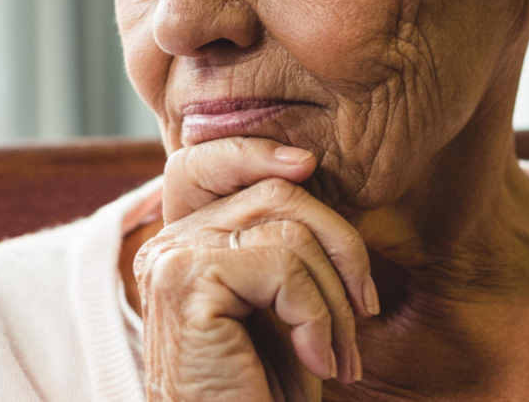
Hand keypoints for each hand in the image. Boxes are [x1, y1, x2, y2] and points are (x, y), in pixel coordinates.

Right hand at [134, 138, 378, 401]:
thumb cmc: (260, 394)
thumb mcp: (277, 307)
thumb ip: (279, 244)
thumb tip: (306, 166)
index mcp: (181, 241)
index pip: (221, 164)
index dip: (260, 151)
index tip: (309, 165)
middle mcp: (166, 241)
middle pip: (274, 192)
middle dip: (341, 246)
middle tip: (362, 316)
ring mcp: (171, 258)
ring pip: (288, 229)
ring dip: (336, 299)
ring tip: (339, 356)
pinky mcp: (186, 282)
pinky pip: (283, 266)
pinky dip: (319, 318)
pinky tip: (317, 365)